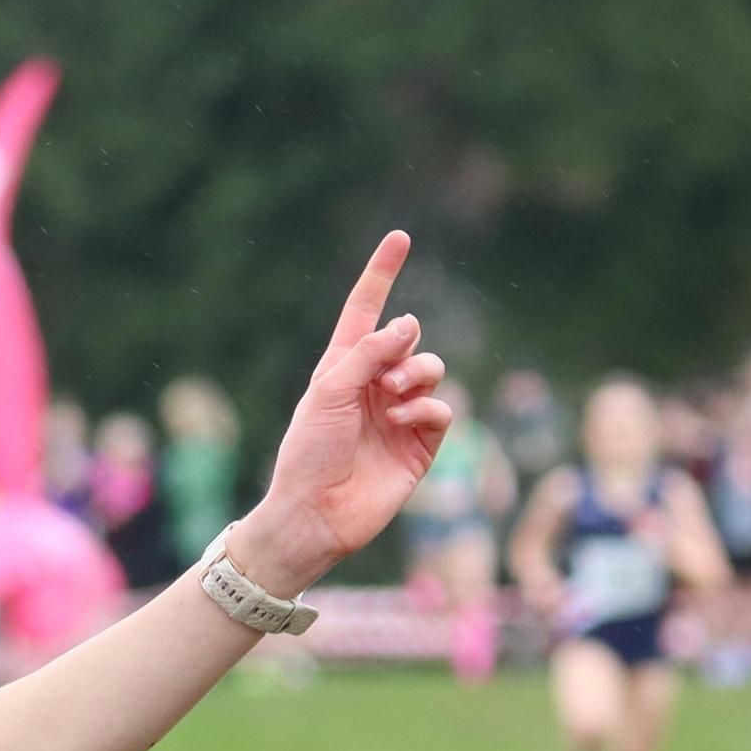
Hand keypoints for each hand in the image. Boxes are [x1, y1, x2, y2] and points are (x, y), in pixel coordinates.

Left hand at [238, 232, 451, 591]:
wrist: (315, 513)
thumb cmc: (308, 453)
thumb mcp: (329, 391)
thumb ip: (367, 353)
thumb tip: (408, 324)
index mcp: (341, 368)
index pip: (365, 311)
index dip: (382, 275)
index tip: (399, 237)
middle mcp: (373, 387)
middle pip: (409, 340)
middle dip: (405, 345)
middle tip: (387, 374)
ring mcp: (399, 415)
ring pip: (433, 370)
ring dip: (419, 376)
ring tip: (394, 400)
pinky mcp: (421, 446)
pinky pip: (443, 410)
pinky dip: (427, 411)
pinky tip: (402, 424)